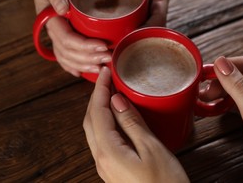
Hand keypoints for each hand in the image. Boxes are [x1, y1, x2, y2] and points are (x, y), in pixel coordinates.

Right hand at [14, 0, 110, 76]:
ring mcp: (56, 33)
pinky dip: (75, 66)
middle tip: (109, 57)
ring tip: (102, 67)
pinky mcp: (63, 33)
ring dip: (84, 65)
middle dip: (88, 58)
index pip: (66, 38)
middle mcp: (52, 29)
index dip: (84, 45)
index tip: (102, 46)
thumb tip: (63, 9)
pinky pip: (66, 55)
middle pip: (68, 52)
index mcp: (50, 18)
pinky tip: (86, 72)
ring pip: (67, 58)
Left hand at [83, 67, 188, 182]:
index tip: (105, 72)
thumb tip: (117, 101)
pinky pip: (102, 140)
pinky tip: (116, 118)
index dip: (99, 89)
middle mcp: (101, 159)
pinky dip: (105, 123)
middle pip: (91, 120)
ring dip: (99, 109)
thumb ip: (132, 124)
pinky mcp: (113, 170)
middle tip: (106, 78)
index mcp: (107, 151)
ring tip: (110, 92)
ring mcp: (105, 166)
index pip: (97, 112)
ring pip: (94, 131)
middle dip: (96, 96)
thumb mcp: (152, 149)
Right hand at [213, 56, 242, 181]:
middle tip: (203, 90)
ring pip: (236, 92)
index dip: (227, 65)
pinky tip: (214, 109)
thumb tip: (221, 63)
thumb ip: (238, 88)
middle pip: (239, 77)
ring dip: (220, 93)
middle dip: (220, 81)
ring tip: (204, 100)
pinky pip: (236, 106)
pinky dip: (223, 105)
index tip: (208, 71)